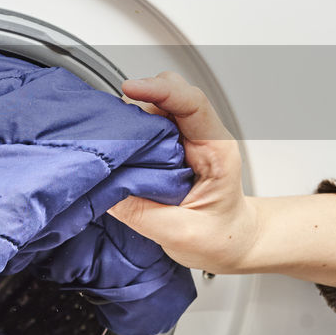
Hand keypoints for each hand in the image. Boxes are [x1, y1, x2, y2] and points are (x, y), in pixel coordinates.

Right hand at [110, 72, 335, 289]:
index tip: (131, 89)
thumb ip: (141, 213)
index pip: (192, 103)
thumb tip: (104, 188)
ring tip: (114, 140)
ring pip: (154, 107)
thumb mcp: (181, 233)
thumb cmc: (220, 237)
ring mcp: (184, 140)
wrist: (231, 245)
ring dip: (131, 117)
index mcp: (216, 150)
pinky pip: (146, 126)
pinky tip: (118, 147)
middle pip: (169, 95)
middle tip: (112, 124)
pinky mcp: (168, 147)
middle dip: (138, 101)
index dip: (160, 90)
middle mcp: (201, 137)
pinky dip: (128, 131)